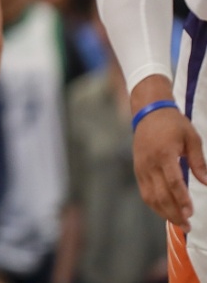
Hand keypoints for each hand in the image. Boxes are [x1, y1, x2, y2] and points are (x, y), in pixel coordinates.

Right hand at [133, 104, 206, 226]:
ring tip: (179, 223)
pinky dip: (155, 205)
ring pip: (150, 196)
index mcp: (164, 154)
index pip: (172, 181)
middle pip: (160, 194)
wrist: (148, 113)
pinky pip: (145, 192)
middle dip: (174, 212)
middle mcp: (149, 163)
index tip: (191, 212)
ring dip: (164, 212)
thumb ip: (199, 162)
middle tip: (188, 225)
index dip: (181, 199)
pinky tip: (167, 212)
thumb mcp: (191, 138)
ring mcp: (141, 167)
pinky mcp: (138, 170)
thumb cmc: (173, 124)